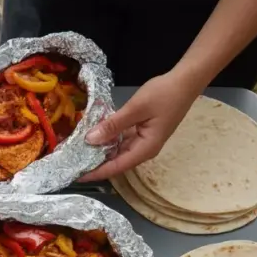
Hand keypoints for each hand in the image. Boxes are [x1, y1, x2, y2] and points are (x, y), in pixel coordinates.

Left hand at [79, 72, 201, 181]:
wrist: (185, 81)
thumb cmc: (164, 94)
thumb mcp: (135, 109)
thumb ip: (112, 125)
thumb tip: (90, 140)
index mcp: (145, 148)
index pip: (115, 167)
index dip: (95, 172)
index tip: (75, 174)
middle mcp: (144, 149)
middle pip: (115, 162)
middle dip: (93, 163)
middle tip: (70, 162)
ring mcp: (143, 141)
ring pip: (117, 152)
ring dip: (99, 151)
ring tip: (76, 151)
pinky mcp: (141, 132)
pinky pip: (121, 141)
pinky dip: (107, 140)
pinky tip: (93, 135)